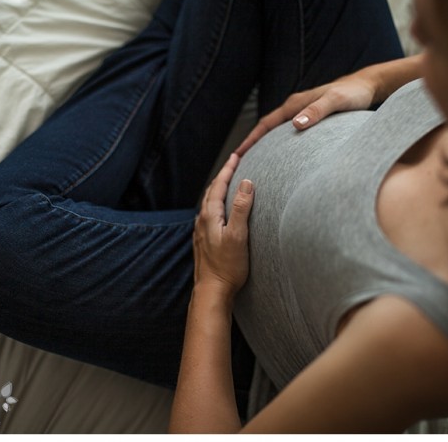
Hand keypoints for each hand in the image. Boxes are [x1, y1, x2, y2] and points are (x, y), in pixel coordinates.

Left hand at [193, 153, 254, 297]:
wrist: (212, 291)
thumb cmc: (228, 267)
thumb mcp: (239, 235)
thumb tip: (247, 183)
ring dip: (219, 190)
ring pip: (209, 203)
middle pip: (211, 192)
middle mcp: (202, 221)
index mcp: (209, 216)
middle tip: (234, 164)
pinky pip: (209, 215)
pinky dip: (217, 205)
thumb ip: (242, 208)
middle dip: (223, 176)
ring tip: (229, 183)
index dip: (228, 169)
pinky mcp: (203, 241)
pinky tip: (222, 211)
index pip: (219, 185)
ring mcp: (201, 232)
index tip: (237, 156)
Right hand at [235, 71, 374, 155]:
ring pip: (278, 132)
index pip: (266, 124)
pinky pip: (290, 134)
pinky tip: (284, 157)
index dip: (251, 140)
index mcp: (295, 104)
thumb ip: (317, 112)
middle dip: (252, 145)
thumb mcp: (336, 101)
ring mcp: (303, 113)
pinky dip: (281, 145)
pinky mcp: (312, 119)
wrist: (369, 86)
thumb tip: (296, 125)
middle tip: (240, 164)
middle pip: (267, 129)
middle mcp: (295, 108)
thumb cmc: (353, 94)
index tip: (237, 155)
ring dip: (265, 145)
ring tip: (257, 163)